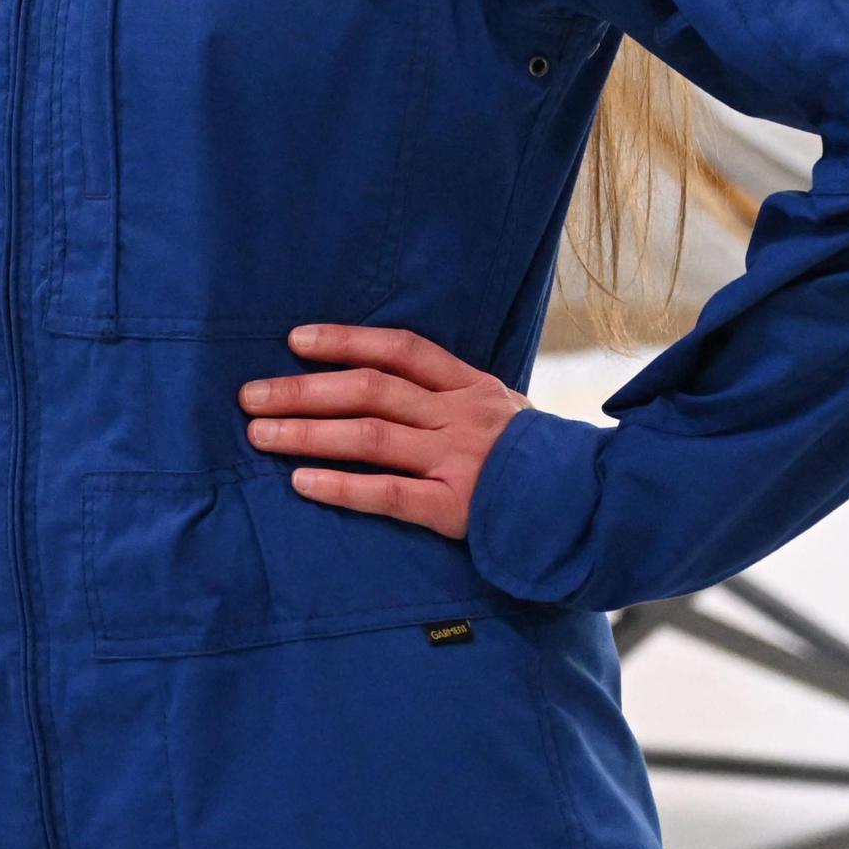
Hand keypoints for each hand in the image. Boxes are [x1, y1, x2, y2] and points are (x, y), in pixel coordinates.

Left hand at [240, 323, 529, 538]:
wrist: (598, 508)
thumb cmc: (541, 463)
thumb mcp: (506, 412)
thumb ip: (455, 398)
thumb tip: (390, 384)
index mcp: (472, 386)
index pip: (400, 349)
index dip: (345, 340)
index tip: (296, 340)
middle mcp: (461, 415)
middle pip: (370, 390)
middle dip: (304, 389)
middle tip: (250, 395)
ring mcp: (459, 460)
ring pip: (370, 436)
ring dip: (307, 432)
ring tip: (258, 433)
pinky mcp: (457, 508)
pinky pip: (388, 493)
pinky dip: (341, 486)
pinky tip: (301, 481)